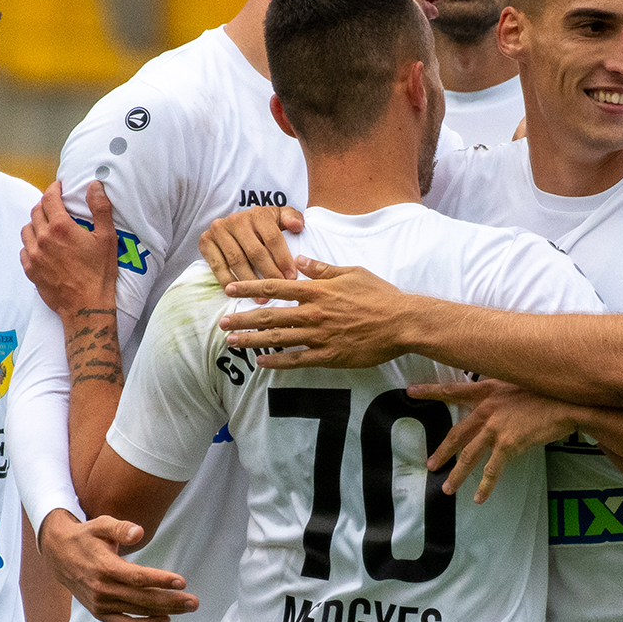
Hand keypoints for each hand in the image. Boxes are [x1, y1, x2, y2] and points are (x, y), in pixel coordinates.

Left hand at [22, 180, 119, 316]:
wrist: (86, 306)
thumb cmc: (99, 274)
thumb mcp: (107, 238)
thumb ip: (100, 209)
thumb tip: (95, 186)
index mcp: (61, 227)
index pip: (49, 198)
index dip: (53, 189)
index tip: (58, 188)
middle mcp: (43, 238)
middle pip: (36, 211)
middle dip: (45, 205)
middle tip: (55, 206)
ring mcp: (34, 255)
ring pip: (27, 229)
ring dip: (36, 223)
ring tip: (46, 226)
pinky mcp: (31, 270)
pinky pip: (24, 249)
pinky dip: (30, 244)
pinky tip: (41, 247)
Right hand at [38, 508, 197, 621]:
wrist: (58, 554)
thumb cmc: (86, 536)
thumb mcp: (100, 524)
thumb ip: (120, 528)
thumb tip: (139, 532)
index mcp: (104, 567)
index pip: (137, 577)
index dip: (161, 580)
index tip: (182, 582)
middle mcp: (102, 589)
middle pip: (142, 599)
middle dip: (171, 601)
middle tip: (194, 602)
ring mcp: (100, 604)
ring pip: (137, 612)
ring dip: (164, 612)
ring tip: (187, 608)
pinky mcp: (99, 612)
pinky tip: (164, 619)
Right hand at [200, 205, 304, 288]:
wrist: (234, 224)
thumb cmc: (263, 225)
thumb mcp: (279, 217)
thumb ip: (292, 218)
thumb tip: (297, 226)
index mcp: (258, 214)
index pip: (273, 238)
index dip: (283, 259)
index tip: (292, 278)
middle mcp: (236, 220)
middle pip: (255, 252)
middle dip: (268, 274)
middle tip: (277, 291)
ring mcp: (219, 230)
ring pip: (236, 261)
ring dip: (249, 282)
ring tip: (261, 298)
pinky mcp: (205, 241)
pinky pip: (217, 266)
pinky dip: (228, 282)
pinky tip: (239, 294)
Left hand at [221, 258, 411, 367]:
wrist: (401, 322)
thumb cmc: (378, 295)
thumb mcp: (351, 273)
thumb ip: (323, 268)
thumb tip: (301, 259)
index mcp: (317, 290)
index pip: (275, 286)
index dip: (249, 287)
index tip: (230, 288)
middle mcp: (313, 313)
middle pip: (270, 315)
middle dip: (242, 318)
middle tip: (221, 322)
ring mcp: (320, 336)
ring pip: (278, 339)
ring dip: (252, 341)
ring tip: (232, 342)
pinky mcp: (329, 356)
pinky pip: (297, 360)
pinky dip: (277, 361)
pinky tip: (261, 362)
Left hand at [407, 379, 582, 502]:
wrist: (568, 402)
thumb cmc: (548, 392)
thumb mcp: (519, 383)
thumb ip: (502, 395)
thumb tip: (496, 405)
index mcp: (487, 392)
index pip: (452, 390)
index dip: (430, 391)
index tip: (409, 391)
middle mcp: (486, 409)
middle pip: (456, 432)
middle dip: (442, 451)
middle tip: (430, 465)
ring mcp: (495, 427)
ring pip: (468, 455)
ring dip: (457, 473)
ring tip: (448, 488)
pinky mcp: (508, 444)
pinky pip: (491, 469)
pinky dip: (484, 485)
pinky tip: (479, 498)